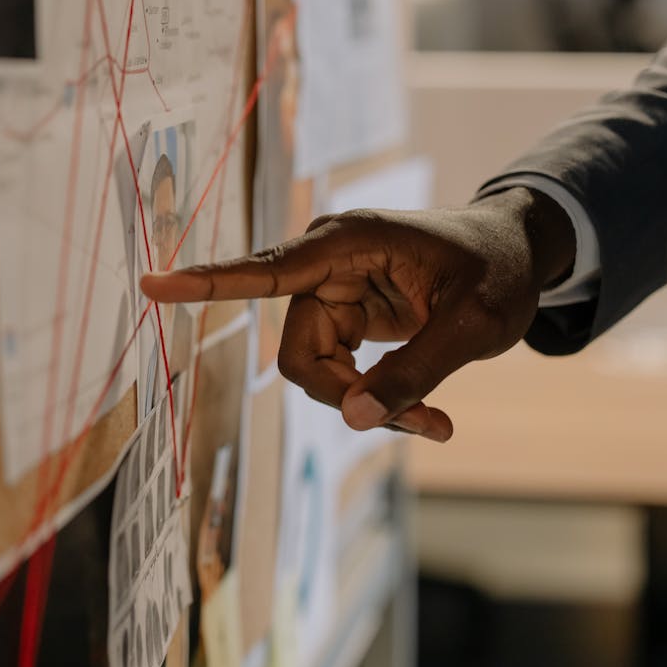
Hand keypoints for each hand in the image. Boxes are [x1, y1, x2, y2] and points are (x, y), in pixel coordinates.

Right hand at [140, 188, 575, 441]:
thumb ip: (412, 373)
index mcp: (348, 242)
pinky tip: (426, 414)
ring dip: (367, 405)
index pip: (265, 269)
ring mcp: (331, 293)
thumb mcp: (472, 326)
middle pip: (298, 353)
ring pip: (315, 372)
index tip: (151, 285)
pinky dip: (374, 401)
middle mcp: (325, 265)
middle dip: (350, 397)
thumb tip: (352, 420)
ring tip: (435, 420)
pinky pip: (336, 375)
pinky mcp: (342, 318)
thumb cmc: (498, 272)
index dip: (206, 282)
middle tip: (424, 423)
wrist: (515, 254)